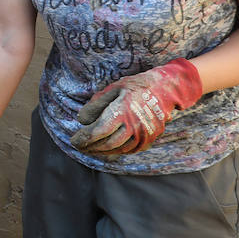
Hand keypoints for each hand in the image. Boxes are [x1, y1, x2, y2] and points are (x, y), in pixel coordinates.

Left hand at [69, 58, 202, 155]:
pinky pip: (129, 150)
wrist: (165, 90)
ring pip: (118, 149)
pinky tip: (105, 149)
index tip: (74, 140)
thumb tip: (81, 120)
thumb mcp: (113, 89)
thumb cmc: (135, 87)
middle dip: (90, 147)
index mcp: (122, 112)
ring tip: (89, 149)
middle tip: (78, 146)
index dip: (85, 138)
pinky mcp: (149, 139)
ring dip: (101, 151)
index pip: (99, 131)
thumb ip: (96, 104)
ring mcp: (143, 135)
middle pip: (107, 143)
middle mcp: (134, 126)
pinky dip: (115, 151)